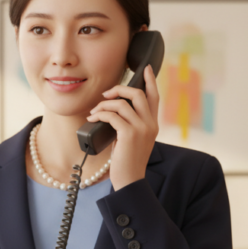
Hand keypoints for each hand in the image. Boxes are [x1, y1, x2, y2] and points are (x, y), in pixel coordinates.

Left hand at [86, 64, 159, 190]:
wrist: (129, 180)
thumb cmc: (127, 161)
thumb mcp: (133, 139)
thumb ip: (130, 124)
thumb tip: (113, 110)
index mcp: (153, 124)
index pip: (154, 97)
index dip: (151, 81)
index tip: (146, 68)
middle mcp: (151, 124)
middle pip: (137, 94)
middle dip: (119, 89)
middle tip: (105, 95)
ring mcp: (142, 129)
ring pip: (122, 104)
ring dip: (103, 105)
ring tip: (94, 113)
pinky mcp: (129, 134)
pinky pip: (112, 116)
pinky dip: (99, 115)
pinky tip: (92, 119)